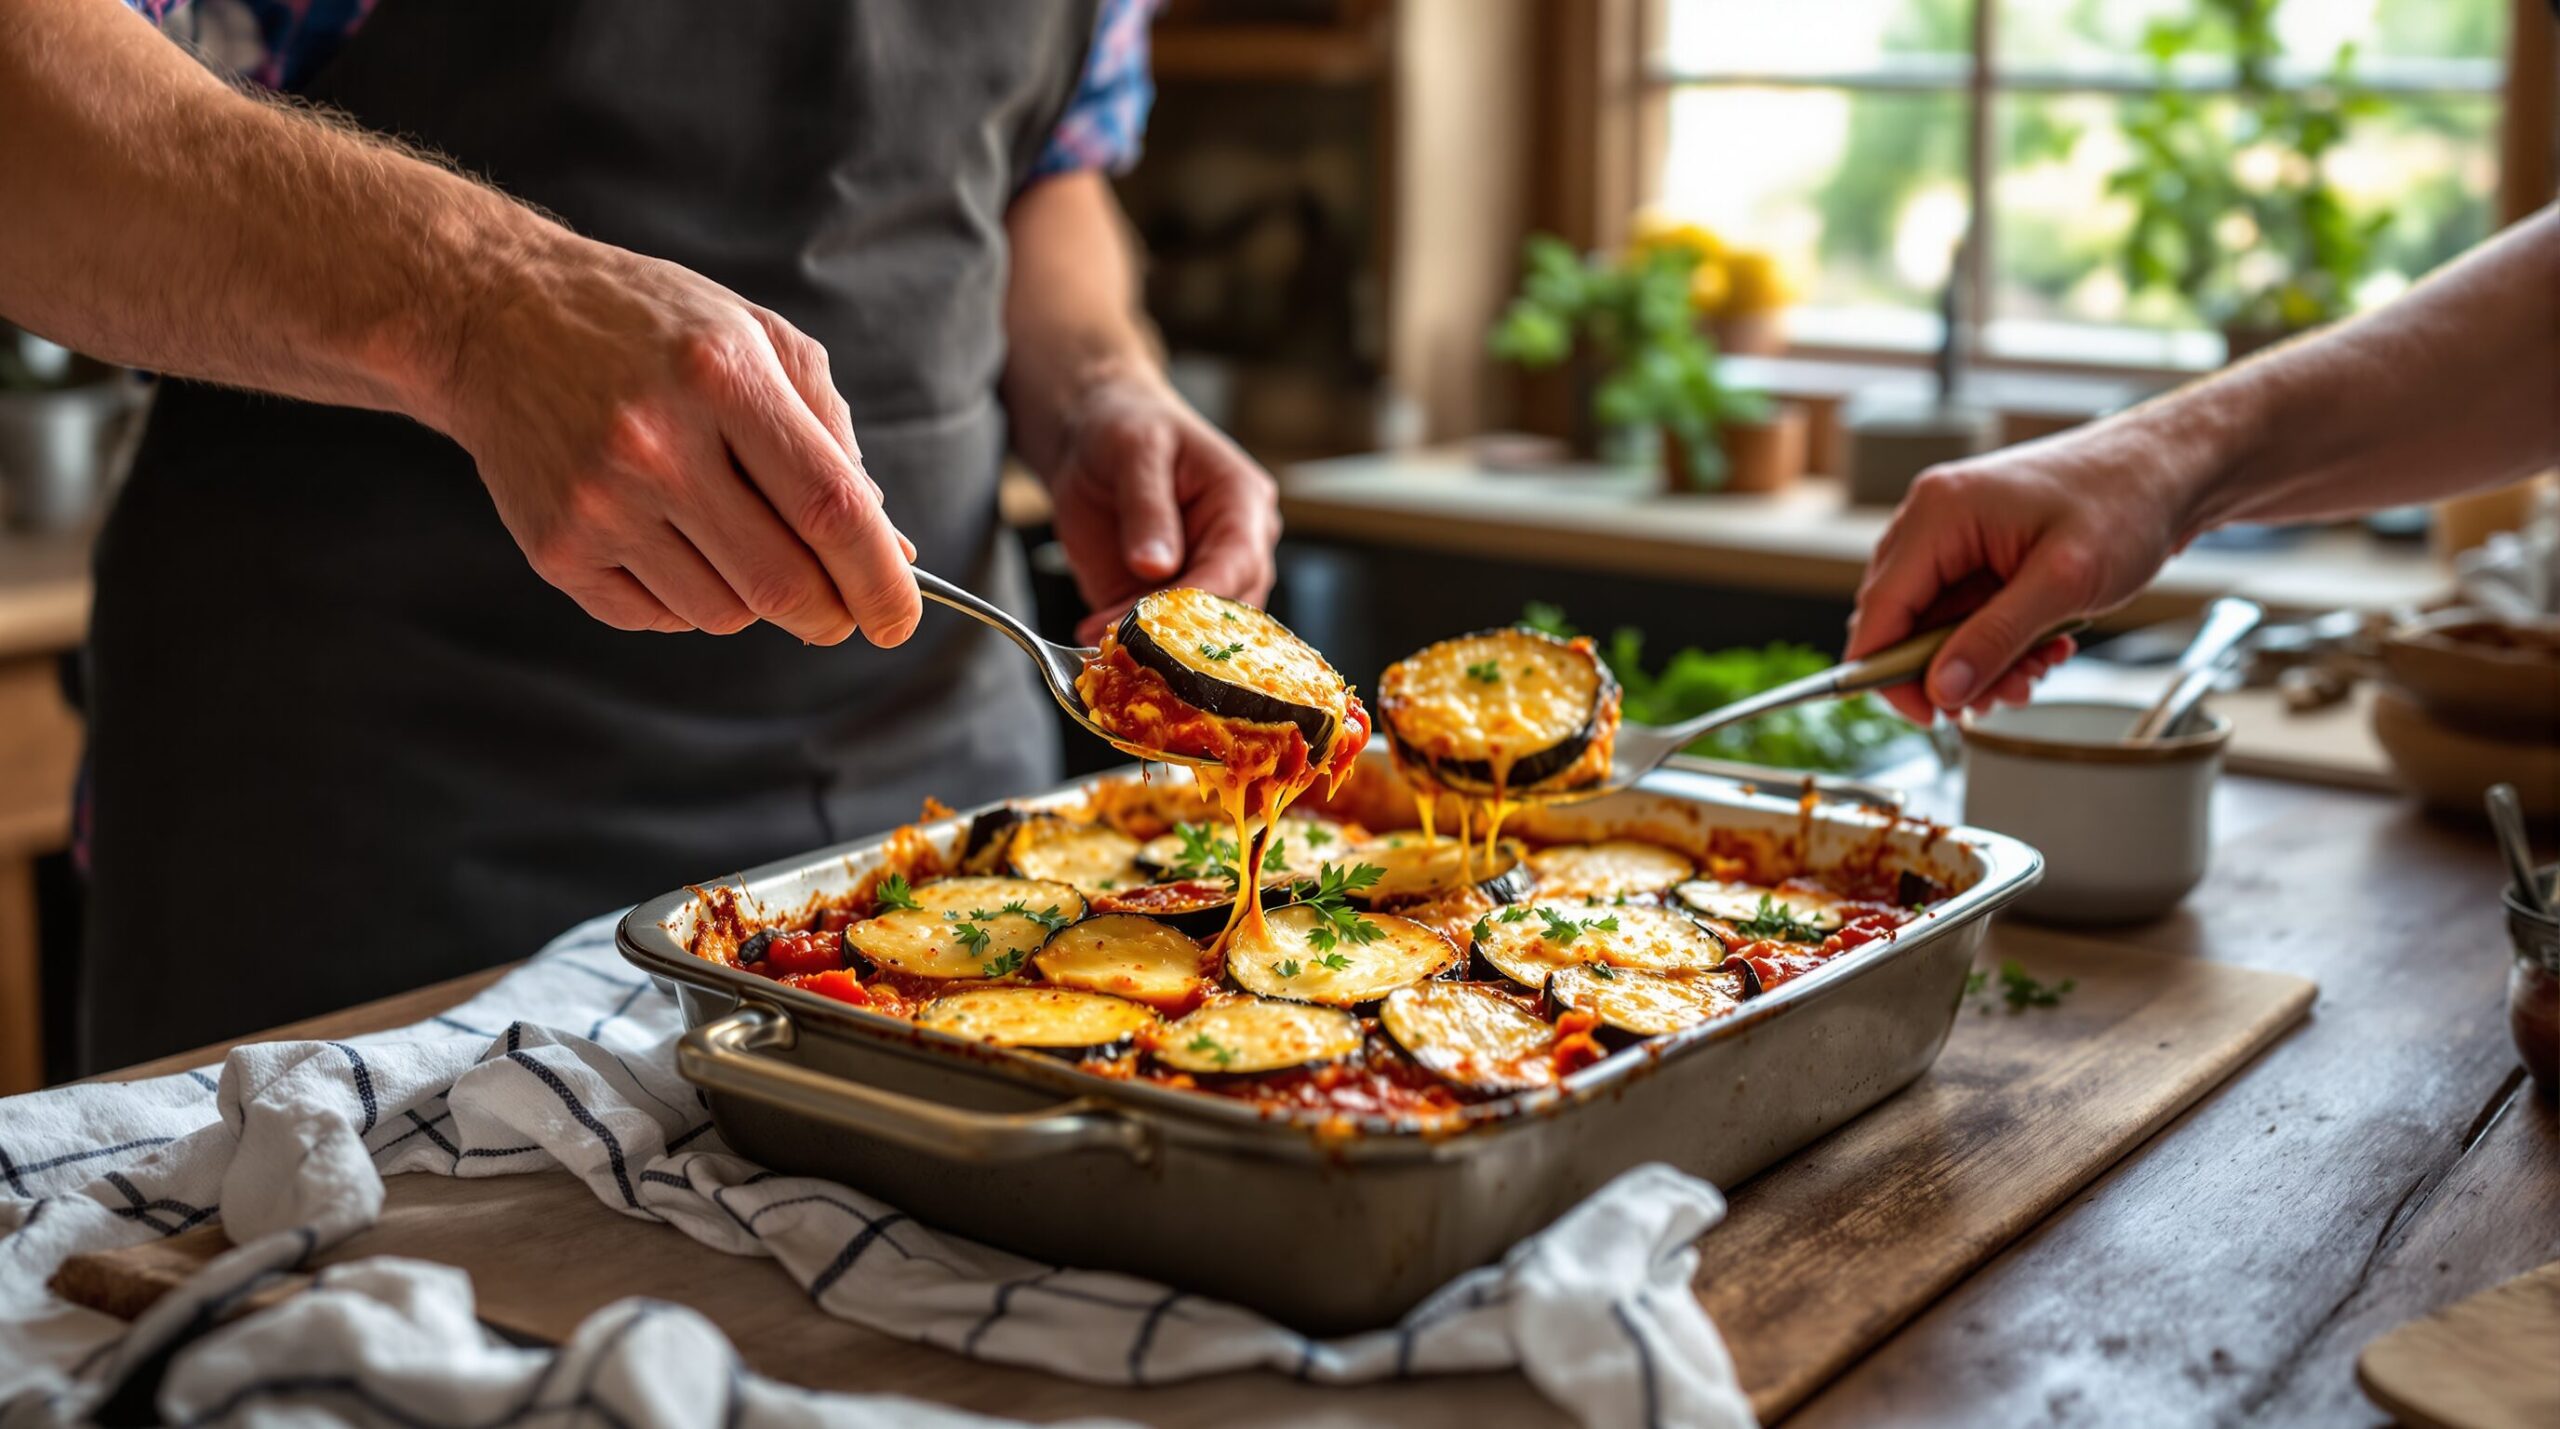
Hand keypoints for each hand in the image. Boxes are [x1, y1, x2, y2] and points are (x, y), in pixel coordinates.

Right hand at [433, 234, 919, 644]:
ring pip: (723, 613)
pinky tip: (668, 537)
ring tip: (729, 534)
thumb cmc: (653, 328)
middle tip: (840, 610)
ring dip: (753, 598)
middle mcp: (656, 442)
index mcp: (725, 377)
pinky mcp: (555, 546)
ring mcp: (598, 500)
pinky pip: (658, 618)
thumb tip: (890, 550)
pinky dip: (686, 600)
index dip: (880, 580)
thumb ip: (832, 439)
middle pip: (781, 582)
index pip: (831, 509)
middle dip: (830, 613)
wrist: (498, 315)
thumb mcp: (758, 340)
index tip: (899, 618)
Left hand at [1043, 368, 1280, 645]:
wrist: (1092, 438)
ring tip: (1106, 647)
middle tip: (1126, 643)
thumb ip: (1146, 506)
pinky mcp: (1165, 604)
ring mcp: (1202, 581)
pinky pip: (1159, 639)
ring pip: (1197, 634)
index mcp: (1242, 504)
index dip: (1204, 595)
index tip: (1164, 619)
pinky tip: (1095, 645)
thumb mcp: (1133, 450)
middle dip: (1180, 632)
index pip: (1238, 562)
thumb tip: (1155, 566)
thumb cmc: (1125, 428)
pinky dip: (1131, 649)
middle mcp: (1235, 550)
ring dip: (1155, 648)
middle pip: (1229, 610)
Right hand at [1847, 421, 2200, 723]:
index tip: (1927, 716)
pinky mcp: (1981, 549)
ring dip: (1982, 660)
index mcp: (1939, 513)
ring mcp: (1957, 533)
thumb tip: (1943, 689)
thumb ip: (1996, 637)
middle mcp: (1935, 519)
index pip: (1882, 608)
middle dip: (1949, 670)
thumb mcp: (2063, 582)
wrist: (2172, 468)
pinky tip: (2044, 644)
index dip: (1889, 673)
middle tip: (2001, 694)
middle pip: (1904, 620)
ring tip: (2036, 667)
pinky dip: (2000, 640)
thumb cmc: (2126, 500)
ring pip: (1938, 623)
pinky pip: (1968, 612)